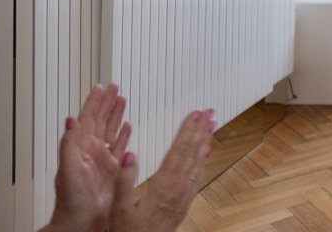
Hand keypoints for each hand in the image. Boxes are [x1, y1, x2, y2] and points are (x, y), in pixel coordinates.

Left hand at [45, 83, 130, 231]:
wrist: (83, 222)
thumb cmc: (72, 200)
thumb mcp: (68, 169)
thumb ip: (69, 144)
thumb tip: (70, 120)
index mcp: (80, 148)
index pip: (87, 118)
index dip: (94, 102)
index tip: (100, 86)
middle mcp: (91, 151)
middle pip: (100, 120)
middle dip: (107, 103)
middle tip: (114, 87)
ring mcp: (103, 159)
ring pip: (111, 130)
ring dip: (116, 114)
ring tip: (122, 99)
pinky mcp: (114, 169)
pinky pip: (119, 147)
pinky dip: (124, 135)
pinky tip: (128, 127)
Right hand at [112, 108, 214, 231]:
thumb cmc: (128, 231)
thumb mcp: (119, 207)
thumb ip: (124, 180)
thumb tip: (129, 155)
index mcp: (162, 186)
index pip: (178, 151)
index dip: (187, 130)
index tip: (195, 114)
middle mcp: (178, 188)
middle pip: (191, 152)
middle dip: (200, 130)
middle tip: (210, 112)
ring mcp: (184, 195)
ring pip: (198, 162)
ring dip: (205, 141)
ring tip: (212, 125)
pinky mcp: (186, 201)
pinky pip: (198, 175)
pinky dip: (203, 159)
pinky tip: (206, 152)